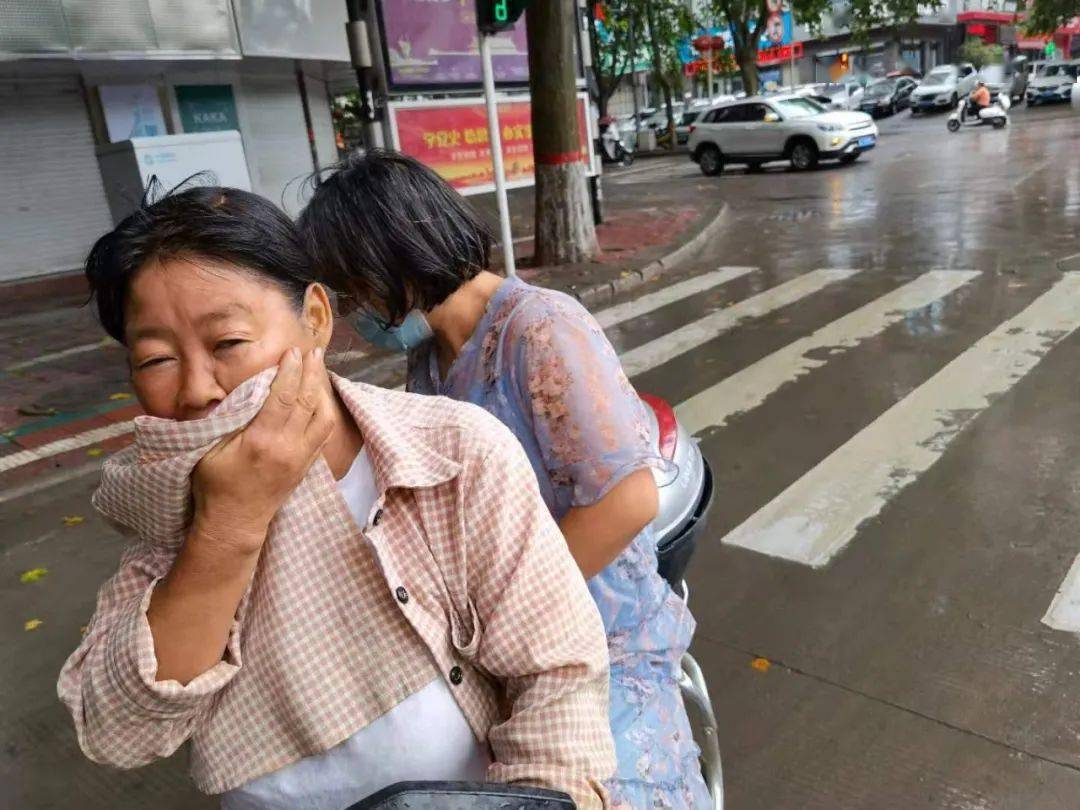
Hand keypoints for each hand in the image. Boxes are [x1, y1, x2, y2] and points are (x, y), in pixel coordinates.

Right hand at [191, 347, 333, 554]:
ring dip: (322, 390)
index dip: (290, 371)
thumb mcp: (209, 449)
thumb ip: (225, 420)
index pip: (283, 397)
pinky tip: (319, 398)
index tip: (293, 351)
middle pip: (307, 401)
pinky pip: (324, 433)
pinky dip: (324, 411)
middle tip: (313, 350)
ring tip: (318, 368)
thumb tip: (240, 391)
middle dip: (311, 372)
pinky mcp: (307, 466)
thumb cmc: (215, 485)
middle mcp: (288, 447)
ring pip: (323, 416)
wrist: (235, 523)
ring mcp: (301, 458)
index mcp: (262, 441)